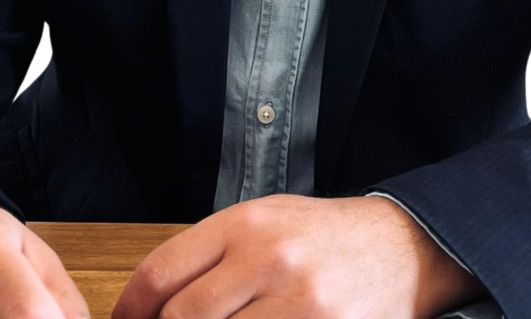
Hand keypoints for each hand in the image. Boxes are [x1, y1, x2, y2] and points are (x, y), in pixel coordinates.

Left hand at [111, 193, 483, 318]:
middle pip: (183, 317)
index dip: (130, 310)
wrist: (400, 247)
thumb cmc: (323, 236)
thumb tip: (153, 303)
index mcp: (245, 222)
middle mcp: (267, 256)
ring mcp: (298, 299)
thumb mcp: (266, 221)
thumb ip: (212, 254)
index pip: (162, 271)